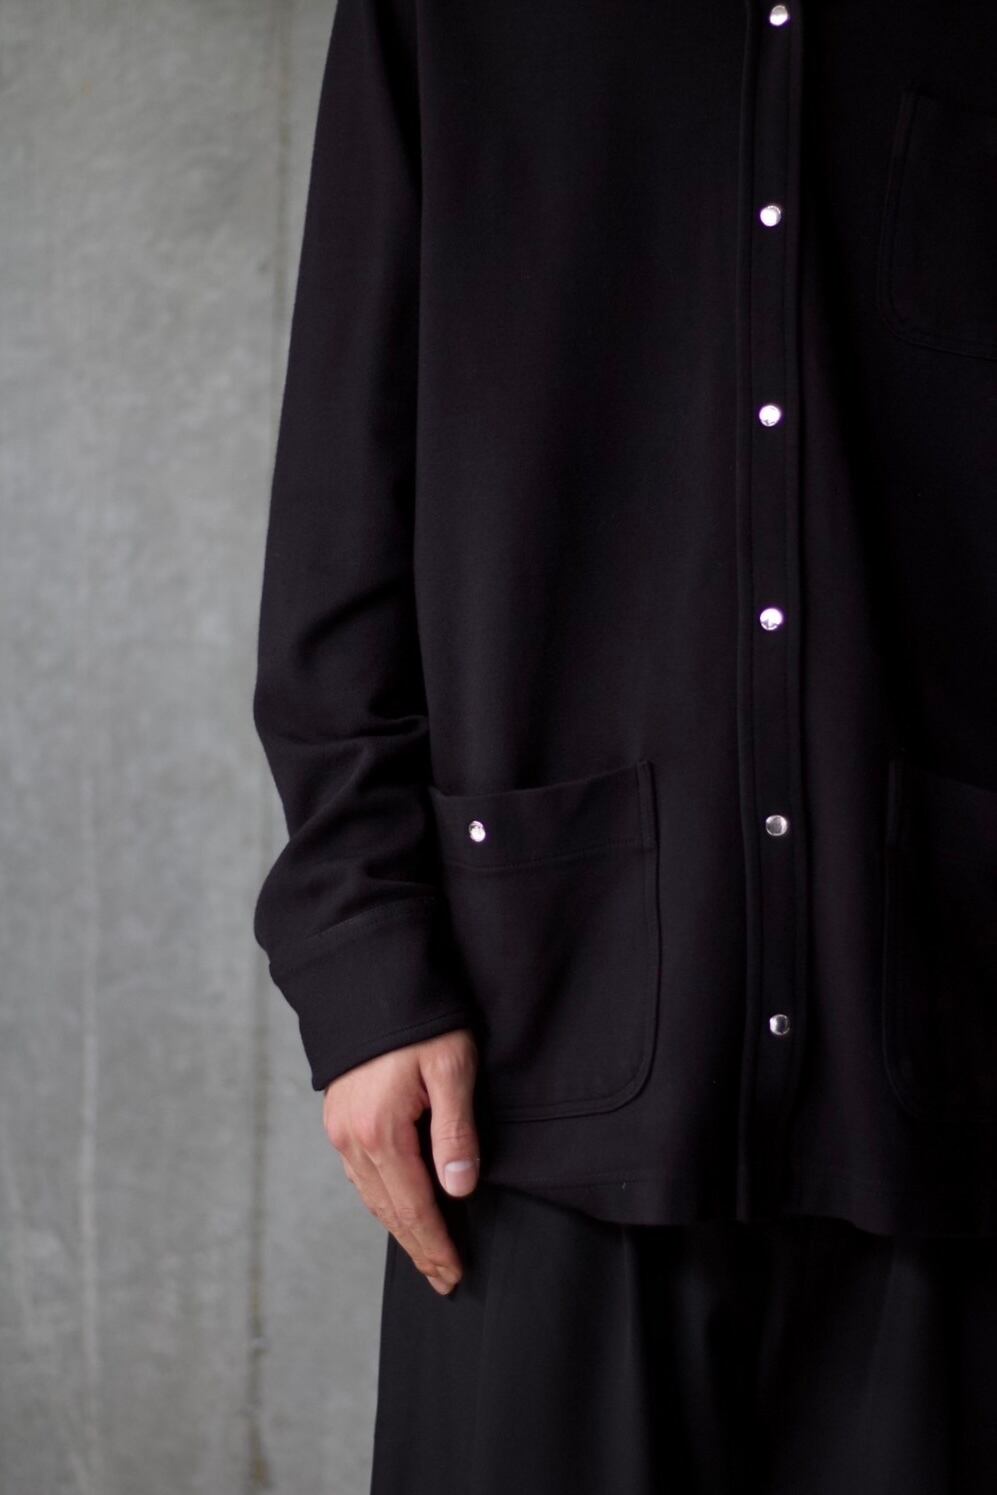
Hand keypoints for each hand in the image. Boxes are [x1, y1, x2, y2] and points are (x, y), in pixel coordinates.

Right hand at [322, 1028, 480, 1294]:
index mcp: (381, 1132)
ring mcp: (340, 1129)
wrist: (372, 980)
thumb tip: (460, 1190)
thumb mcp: (451, 1070)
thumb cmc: (420, 1021)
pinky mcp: (339, 1117)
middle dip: (419, 1247)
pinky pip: (359, 1174)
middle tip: (444, 1279)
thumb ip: (456, 1133)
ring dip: (399, 1227)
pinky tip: (395, 1206)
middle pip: (390, 1210)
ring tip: (424, 1253)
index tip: (455, 1273)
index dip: (437, 1243)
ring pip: (371, 1196)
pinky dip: (381, 1199)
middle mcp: (353, 1138)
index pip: (415, 1206)